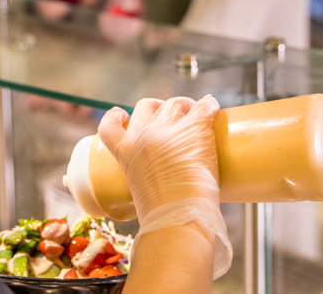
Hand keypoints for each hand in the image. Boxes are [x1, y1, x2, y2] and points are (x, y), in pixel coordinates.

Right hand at [97, 95, 231, 278]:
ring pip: (175, 103)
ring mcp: (169, 130)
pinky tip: (214, 108)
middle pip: (146, 105)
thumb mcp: (140, 194)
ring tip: (198, 116)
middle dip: (159, 108)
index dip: (116, 117)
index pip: (109, 125)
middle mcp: (143, 135)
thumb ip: (147, 181)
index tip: (124, 116)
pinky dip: (209, 105)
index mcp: (125, 152)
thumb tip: (166, 184)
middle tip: (175, 119)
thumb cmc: (162, 218)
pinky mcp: (195, 129)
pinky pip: (204, 106)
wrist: (179, 219)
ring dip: (186, 106)